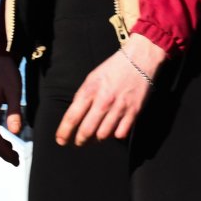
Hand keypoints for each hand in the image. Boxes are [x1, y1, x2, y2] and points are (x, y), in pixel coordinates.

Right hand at [0, 54, 23, 165]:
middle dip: (2, 152)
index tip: (15, 159)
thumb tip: (16, 132)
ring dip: (0, 146)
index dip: (3, 150)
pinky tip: (9, 141)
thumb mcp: (14, 91)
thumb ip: (14, 111)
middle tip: (16, 161)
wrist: (0, 60)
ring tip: (14, 155)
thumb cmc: (8, 74)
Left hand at [54, 36, 168, 145]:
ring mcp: (119, 107)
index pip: (72, 117)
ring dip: (97, 138)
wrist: (140, 58)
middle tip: (78, 142)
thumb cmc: (113, 68)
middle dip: (79, 140)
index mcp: (90, 90)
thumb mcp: (92, 78)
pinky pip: (120, 134)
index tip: (61, 140)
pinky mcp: (133, 111)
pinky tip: (113, 129)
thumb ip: (82, 97)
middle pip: (86, 131)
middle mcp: (104, 100)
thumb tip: (74, 118)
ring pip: (103, 135)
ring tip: (96, 136)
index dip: (64, 133)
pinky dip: (115, 135)